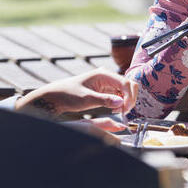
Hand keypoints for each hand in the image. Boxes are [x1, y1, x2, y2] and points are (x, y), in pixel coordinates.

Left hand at [16, 68, 138, 116]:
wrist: (56, 97)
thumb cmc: (68, 95)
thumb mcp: (86, 99)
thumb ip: (105, 100)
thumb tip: (122, 103)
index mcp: (103, 74)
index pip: (125, 83)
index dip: (129, 96)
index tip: (126, 109)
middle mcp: (107, 77)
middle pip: (129, 85)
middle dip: (130, 98)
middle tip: (125, 112)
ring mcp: (107, 83)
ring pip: (126, 90)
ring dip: (126, 101)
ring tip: (119, 112)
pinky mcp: (105, 90)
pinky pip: (120, 95)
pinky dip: (121, 103)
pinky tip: (115, 110)